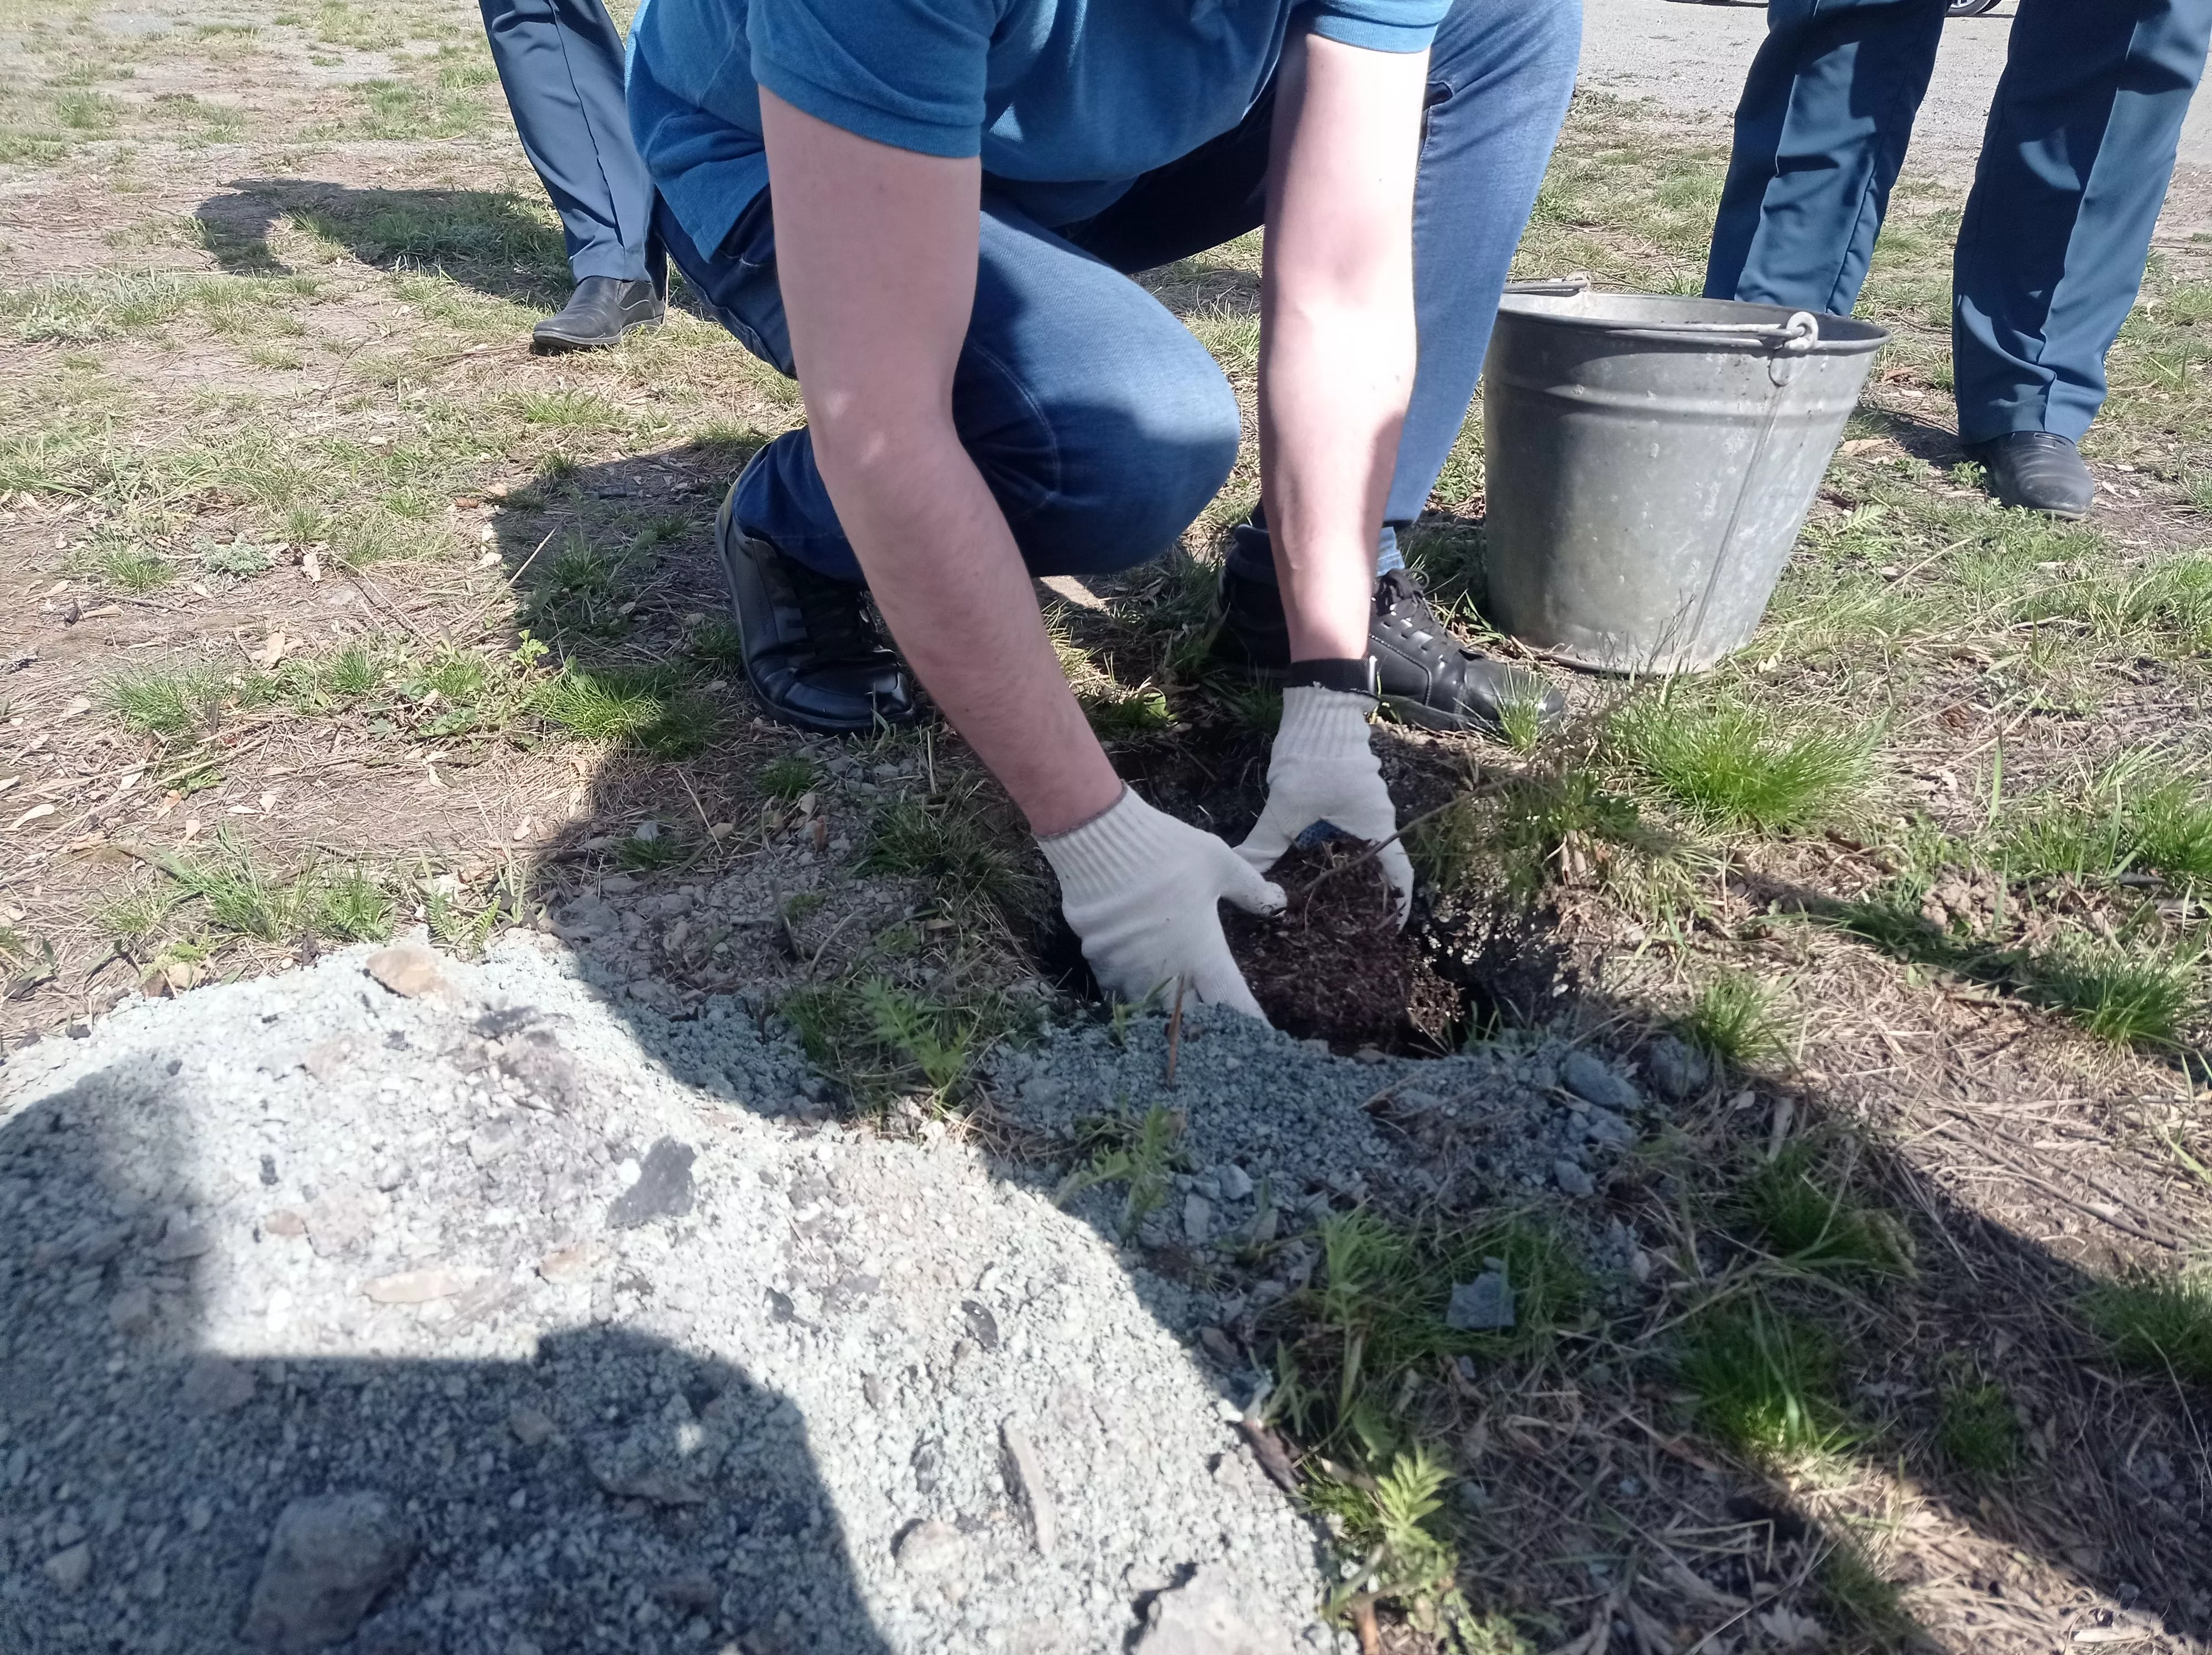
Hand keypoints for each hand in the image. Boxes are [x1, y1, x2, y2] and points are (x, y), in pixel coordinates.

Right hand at [1038, 786, 1284, 1019]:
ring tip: (1170, 1009)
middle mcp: (1167, 973)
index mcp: (1203, 954)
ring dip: (1162, 1010)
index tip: (1258, 1031)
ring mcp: (1129, 971)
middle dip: (1202, 1024)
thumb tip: (1279, 902)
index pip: (1232, 1003)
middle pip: (1189, 1018)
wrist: (1102, 842)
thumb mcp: (1219, 862)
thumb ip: (1250, 889)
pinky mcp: (1099, 961)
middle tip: (1211, 1022)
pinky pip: (1117, 989)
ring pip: (1150, 1008)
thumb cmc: (1167, 852)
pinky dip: (1129, 990)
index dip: (1247, 1020)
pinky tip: (1133, 979)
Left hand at [1237, 684, 1414, 921]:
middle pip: (1376, 865)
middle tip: (1342, 923)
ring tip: (1321, 897)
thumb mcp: (1285, 807)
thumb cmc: (1312, 756)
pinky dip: (1331, 848)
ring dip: (1343, 870)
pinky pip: (1346, 829)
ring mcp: (1365, 802)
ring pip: (1357, 846)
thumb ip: (1264, 845)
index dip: (1397, 906)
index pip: (1398, 874)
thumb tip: (1241, 873)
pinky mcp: (1349, 792)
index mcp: (1376, 824)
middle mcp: (1378, 816)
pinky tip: (1307, 859)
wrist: (1319, 707)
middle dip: (1362, 894)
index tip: (1390, 931)